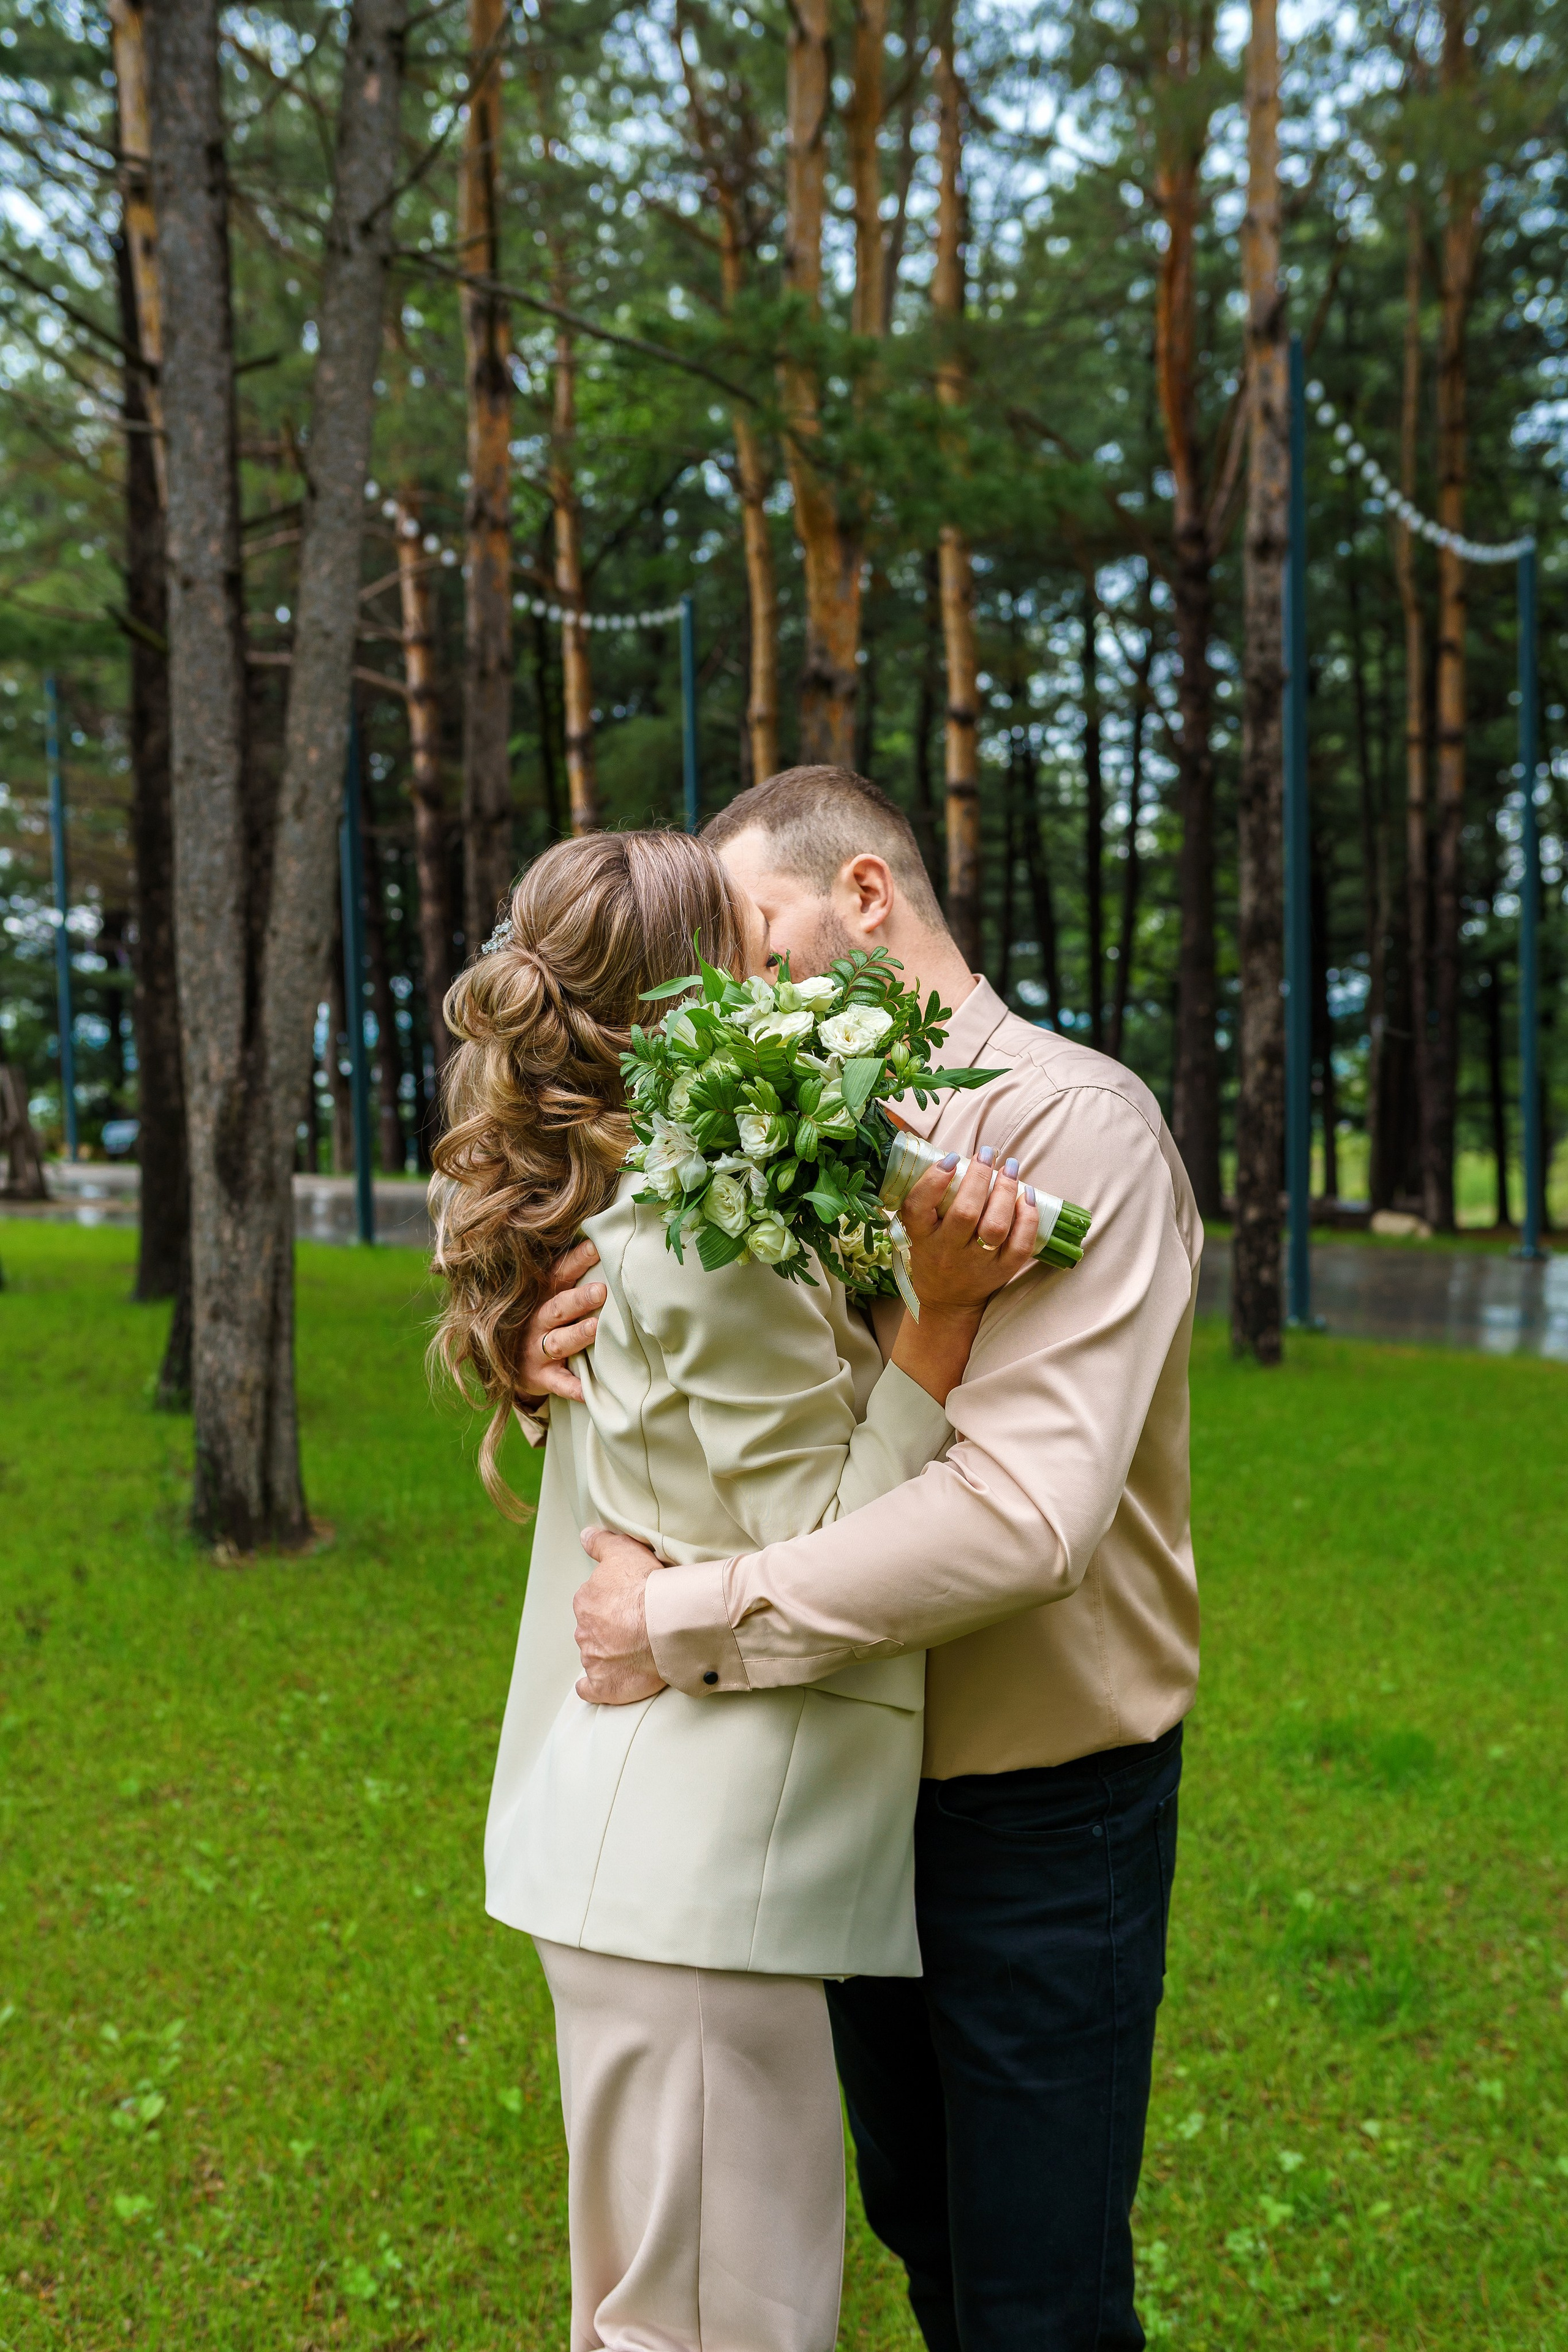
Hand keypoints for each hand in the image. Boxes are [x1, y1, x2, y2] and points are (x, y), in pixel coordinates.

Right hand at [518, 1238, 604, 1404]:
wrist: (508, 1364)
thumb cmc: (539, 1321)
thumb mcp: (545, 1296)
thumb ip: (568, 1278)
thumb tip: (602, 1244)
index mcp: (541, 1297)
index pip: (558, 1274)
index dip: (576, 1260)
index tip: (596, 1247)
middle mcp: (536, 1322)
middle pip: (558, 1308)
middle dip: (578, 1299)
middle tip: (601, 1290)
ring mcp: (536, 1350)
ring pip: (558, 1342)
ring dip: (577, 1335)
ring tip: (596, 1328)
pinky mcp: (541, 1377)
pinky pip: (557, 1383)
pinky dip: (572, 1387)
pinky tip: (587, 1390)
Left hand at [574, 1526, 667, 1703]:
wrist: (665, 1623)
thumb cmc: (646, 1585)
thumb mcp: (622, 1550)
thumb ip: (601, 1543)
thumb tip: (585, 1536)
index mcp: (586, 1601)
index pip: (593, 1602)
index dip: (612, 1602)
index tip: (630, 1603)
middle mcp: (584, 1631)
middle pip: (594, 1630)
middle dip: (610, 1629)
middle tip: (636, 1627)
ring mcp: (593, 1660)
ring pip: (595, 1656)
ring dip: (609, 1655)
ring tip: (634, 1653)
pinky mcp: (605, 1686)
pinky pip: (591, 1689)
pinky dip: (594, 1687)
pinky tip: (605, 1683)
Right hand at [899, 1146, 1039, 1315]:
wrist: (945, 1300)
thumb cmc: (932, 1252)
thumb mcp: (918, 1228)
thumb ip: (929, 1198)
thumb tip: (955, 1157)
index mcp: (921, 1237)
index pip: (919, 1207)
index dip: (934, 1181)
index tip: (950, 1159)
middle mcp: (947, 1251)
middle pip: (965, 1213)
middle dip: (979, 1177)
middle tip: (987, 1154)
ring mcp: (976, 1263)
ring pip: (995, 1227)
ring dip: (1005, 1193)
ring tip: (1010, 1168)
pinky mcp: (1002, 1272)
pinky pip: (1020, 1245)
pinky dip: (1028, 1219)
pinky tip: (1027, 1196)